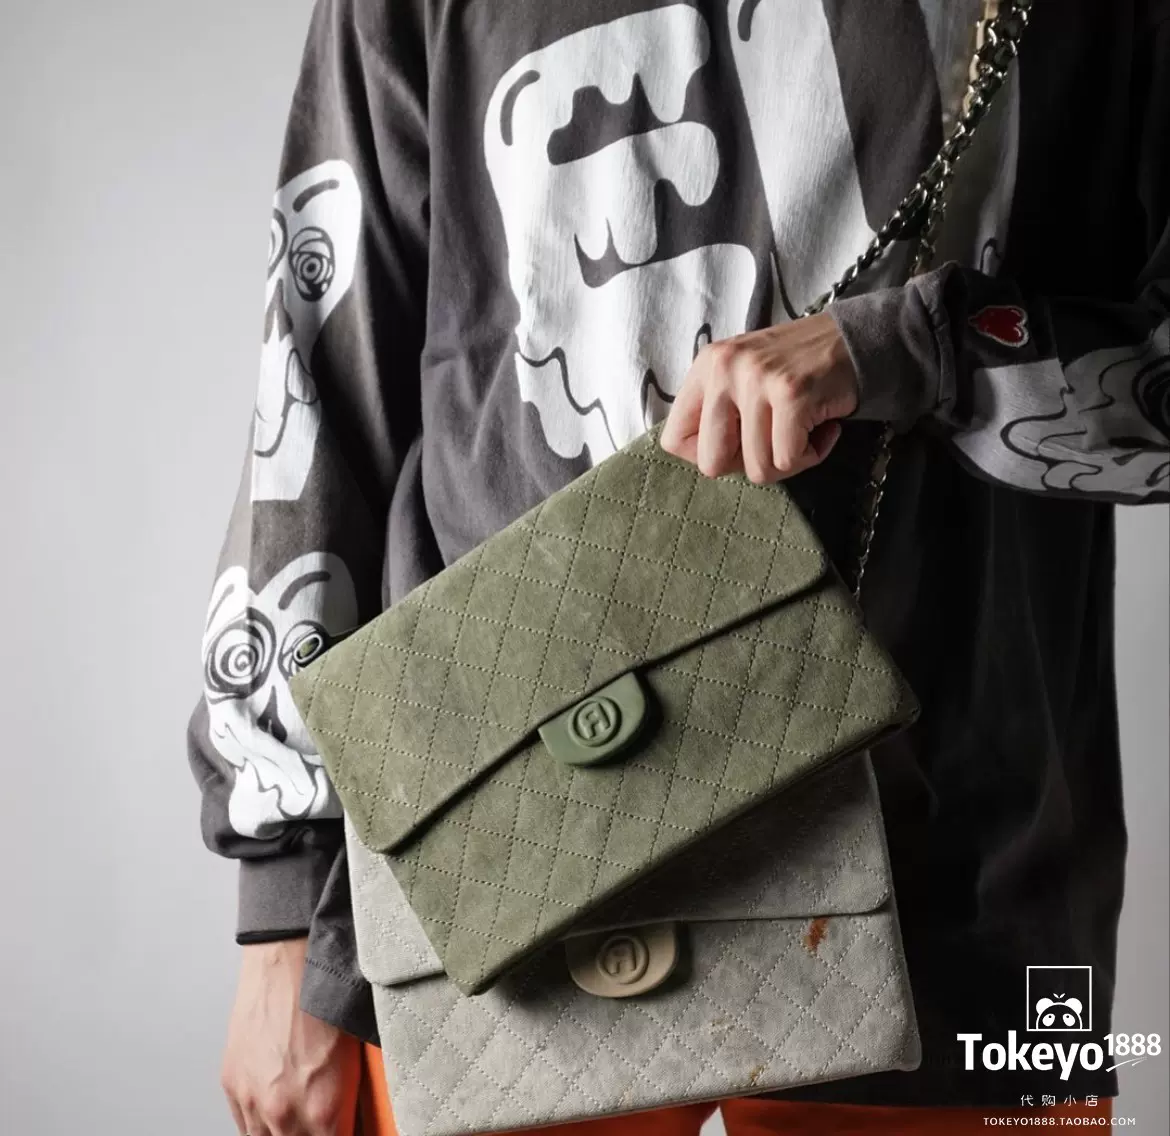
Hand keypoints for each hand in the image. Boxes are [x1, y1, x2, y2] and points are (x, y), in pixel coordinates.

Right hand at [222, 939, 361, 1135]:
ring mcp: (254, 1101)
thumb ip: (348, 1103)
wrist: (289, 963)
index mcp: (324, 1108)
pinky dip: (259, 1125)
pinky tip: (275, 1114)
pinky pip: (243, 1125)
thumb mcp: (355, 1059)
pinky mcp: (232, 1085)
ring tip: (299, 1119)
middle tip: (320, 1123)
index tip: (342, 1130)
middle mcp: (284, 1112)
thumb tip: (351, 1121)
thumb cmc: (327, 1000)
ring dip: (284, 1134)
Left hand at [659, 313, 858, 482]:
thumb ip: (719, 413)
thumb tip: (708, 462)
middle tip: (774, 440)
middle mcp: (724, 369)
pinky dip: (813, 455)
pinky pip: (789, 460)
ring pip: (756, 468)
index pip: (673, 440)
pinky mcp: (791, 395)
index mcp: (706, 367)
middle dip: (747, 464)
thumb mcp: (743, 377)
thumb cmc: (797, 368)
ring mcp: (756, 381)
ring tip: (804, 429)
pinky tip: (824, 429)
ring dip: (789, 460)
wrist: (855, 339)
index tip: (737, 445)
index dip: (706, 456)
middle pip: (711, 464)